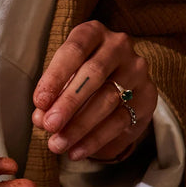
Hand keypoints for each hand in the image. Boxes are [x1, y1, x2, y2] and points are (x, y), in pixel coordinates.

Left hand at [32, 21, 156, 162]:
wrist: (117, 91)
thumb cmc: (78, 81)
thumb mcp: (60, 83)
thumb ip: (49, 97)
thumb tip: (40, 118)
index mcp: (93, 34)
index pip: (74, 50)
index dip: (55, 76)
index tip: (39, 102)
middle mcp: (118, 47)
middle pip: (93, 74)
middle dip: (68, 103)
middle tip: (49, 126)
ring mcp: (136, 71)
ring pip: (108, 99)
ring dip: (79, 126)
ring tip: (57, 145)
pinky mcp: (146, 97)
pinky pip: (119, 121)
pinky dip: (94, 139)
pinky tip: (75, 152)